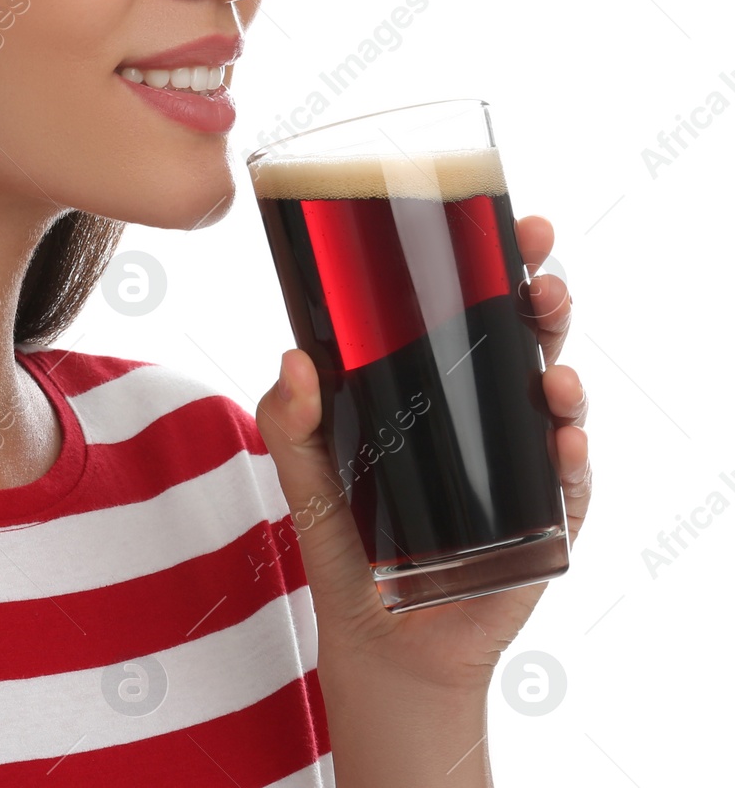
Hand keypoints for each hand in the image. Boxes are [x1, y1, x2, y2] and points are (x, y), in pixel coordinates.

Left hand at [254, 212, 591, 691]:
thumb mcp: (303, 466)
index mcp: (431, 377)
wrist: (376, 632)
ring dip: (563, 373)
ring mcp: (519, 461)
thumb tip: (294, 357)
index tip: (509, 225)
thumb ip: (288, 414)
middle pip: (525, 335)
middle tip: (541, 276)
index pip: (470, 304)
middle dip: (543, 298)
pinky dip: (569, 458)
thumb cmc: (342, 533)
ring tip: (552, 367)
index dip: (494, 261)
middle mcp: (482, 408)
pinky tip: (561, 439)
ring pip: (557, 399)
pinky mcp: (542, 520)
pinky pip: (567, 483)